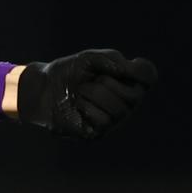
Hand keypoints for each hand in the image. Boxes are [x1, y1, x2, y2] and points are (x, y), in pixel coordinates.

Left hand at [13, 49, 156, 137]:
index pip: (149, 77)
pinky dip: (87, 108)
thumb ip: (113, 60)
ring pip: (119, 110)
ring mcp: (112, 120)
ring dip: (95, 95)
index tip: (130, 66)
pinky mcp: (97, 133)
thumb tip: (131, 70)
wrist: (42, 88)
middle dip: (108, 83)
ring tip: (81, 91)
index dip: (142, 72)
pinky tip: (77, 105)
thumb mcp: (90, 59)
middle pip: (134, 96)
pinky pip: (103, 121)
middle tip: (90, 80)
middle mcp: (124, 103)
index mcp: (126, 82)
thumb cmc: (68, 72)